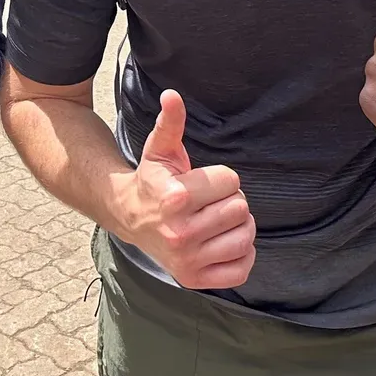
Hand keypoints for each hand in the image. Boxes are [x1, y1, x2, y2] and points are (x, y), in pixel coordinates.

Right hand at [112, 90, 255, 289]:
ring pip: (245, 236)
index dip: (220, 177)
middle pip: (240, 207)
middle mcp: (180, 233)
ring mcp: (188, 261)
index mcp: (175, 198)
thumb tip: (172, 94)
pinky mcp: (195, 280)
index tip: (201, 182)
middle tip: (208, 201)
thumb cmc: (153, 180)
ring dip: (238, 225)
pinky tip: (224, 242)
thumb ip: (171, 122)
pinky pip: (242, 269)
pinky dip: (242, 255)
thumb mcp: (160, 149)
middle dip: (229, 199)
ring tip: (217, 219)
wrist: (130, 217)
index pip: (231, 180)